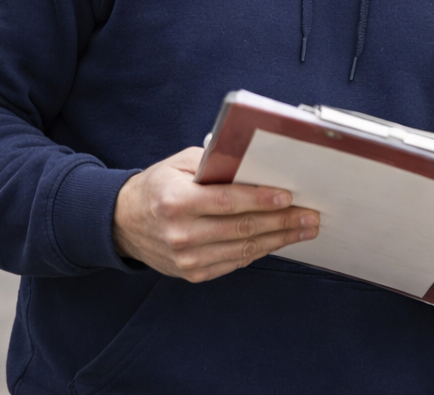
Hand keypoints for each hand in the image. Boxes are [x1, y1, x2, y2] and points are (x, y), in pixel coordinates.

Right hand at [112, 147, 319, 282]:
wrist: (123, 223)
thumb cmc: (158, 187)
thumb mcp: (179, 164)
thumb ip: (213, 162)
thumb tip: (252, 161)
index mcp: (176, 201)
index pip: (227, 201)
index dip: (260, 200)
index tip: (288, 197)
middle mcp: (180, 233)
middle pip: (241, 228)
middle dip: (282, 222)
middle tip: (310, 216)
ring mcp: (186, 258)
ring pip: (243, 249)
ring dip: (279, 239)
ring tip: (304, 230)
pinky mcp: (192, 273)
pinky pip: (234, 263)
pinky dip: (260, 251)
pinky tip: (279, 241)